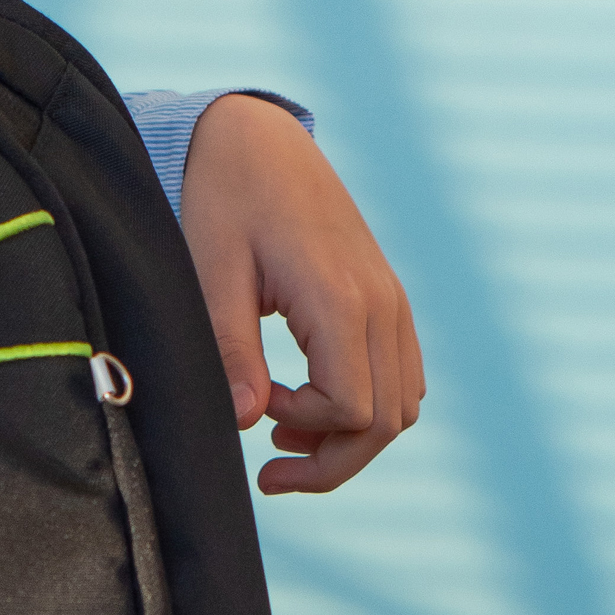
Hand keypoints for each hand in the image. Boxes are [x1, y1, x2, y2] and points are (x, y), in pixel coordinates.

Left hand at [178, 95, 423, 493]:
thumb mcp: (211, 272)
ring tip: (282, 439)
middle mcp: (382, 303)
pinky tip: (307, 402)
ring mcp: (392, 300)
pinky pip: (400, 374)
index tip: (255, 407)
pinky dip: (366, 405)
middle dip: (332, 461)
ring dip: (351, 437)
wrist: (257, 140)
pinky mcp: (386, 298)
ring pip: (403, 404)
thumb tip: (243, 422)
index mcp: (340, 297)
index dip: (304, 428)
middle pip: (389, 420)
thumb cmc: (224, 200)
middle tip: (268, 474)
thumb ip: (230, 348)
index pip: (353, 408)